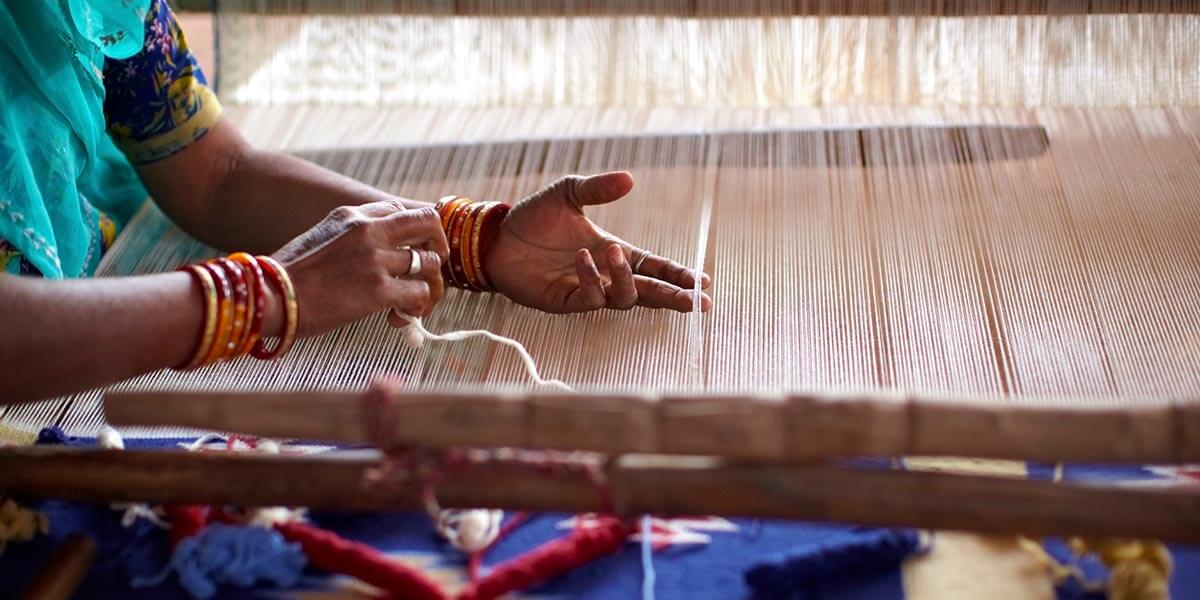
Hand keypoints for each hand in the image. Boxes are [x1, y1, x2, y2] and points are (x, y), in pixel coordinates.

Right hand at [270, 201, 448, 336]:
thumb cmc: (289, 276)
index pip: (402, 211)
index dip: (414, 233)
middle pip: (429, 223)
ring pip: (429, 264)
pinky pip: (420, 294)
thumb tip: (380, 256)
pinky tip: (397, 318)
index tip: (412, 252)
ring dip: (427, 287)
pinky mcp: (378, 290)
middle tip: (428, 269)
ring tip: (409, 304)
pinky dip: (416, 309)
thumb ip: (351, 238)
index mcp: (353, 215)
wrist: (268, 297)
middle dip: (437, 246)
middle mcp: (369, 230)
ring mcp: (375, 259)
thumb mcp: (321, 238)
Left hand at [484, 172, 711, 313]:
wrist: (496, 237)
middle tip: (696, 303)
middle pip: (648, 292)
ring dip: (625, 279)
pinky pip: (589, 300)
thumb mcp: (568, 194)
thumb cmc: (533, 218)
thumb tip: (629, 178)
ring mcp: (586, 290)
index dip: (677, 275)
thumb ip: (598, 189)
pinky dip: (592, 281)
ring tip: (615, 253)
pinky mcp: (564, 301)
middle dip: (673, 297)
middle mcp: (605, 275)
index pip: (653, 267)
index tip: (702, 282)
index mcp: (613, 252)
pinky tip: (583, 259)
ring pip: (622, 299)